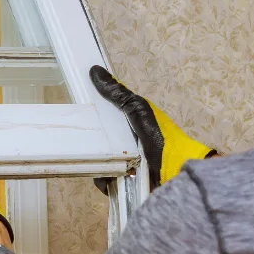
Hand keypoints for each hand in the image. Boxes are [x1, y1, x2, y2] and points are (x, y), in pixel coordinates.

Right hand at [90, 66, 216, 190]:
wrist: (176, 172)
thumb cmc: (160, 137)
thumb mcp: (138, 109)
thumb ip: (118, 94)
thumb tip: (93, 70)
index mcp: (129, 125)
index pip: (103, 119)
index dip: (92, 116)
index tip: (77, 116)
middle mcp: (125, 144)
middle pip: (97, 142)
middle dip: (90, 144)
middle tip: (81, 142)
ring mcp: (124, 164)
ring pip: (98, 162)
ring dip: (97, 164)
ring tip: (100, 162)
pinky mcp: (124, 182)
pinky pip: (104, 180)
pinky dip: (104, 180)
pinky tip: (108, 177)